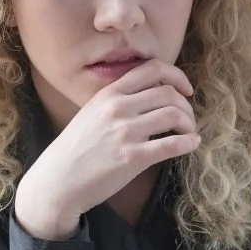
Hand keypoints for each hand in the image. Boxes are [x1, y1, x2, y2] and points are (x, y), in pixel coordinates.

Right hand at [14, 59, 199, 239]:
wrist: (58, 180)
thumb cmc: (76, 150)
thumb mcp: (92, 113)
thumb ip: (117, 101)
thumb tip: (150, 98)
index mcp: (109, 93)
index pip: (153, 69)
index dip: (177, 77)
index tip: (186, 90)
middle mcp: (118, 108)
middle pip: (169, 93)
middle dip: (186, 106)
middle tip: (188, 120)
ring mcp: (125, 132)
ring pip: (174, 115)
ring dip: (189, 123)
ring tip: (189, 133)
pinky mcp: (132, 158)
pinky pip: (172, 144)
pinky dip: (188, 142)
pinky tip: (192, 144)